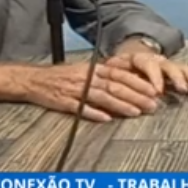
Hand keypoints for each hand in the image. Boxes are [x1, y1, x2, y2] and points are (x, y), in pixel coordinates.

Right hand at [22, 61, 159, 121]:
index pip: (120, 74)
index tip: (153, 90)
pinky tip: (106, 118)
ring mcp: (76, 89)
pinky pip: (81, 108)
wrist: (34, 80)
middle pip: (115, 86)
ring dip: (120, 104)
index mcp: (93, 69)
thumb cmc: (62, 76)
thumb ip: (105, 75)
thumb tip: (128, 80)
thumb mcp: (85, 69)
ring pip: (102, 96)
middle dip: (136, 96)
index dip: (138, 82)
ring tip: (135, 112)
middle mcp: (87, 77)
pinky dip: (93, 113)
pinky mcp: (64, 102)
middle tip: (152, 105)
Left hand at [107, 38, 187, 94]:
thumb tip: (108, 66)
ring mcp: (168, 65)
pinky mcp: (175, 71)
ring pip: (180, 69)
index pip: (149, 65)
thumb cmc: (122, 67)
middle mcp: (157, 60)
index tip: (157, 92)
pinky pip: (187, 74)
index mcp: (141, 58)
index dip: (155, 77)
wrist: (131, 56)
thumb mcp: (114, 66)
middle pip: (169, 66)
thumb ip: (113, 68)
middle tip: (182, 89)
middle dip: (176, 78)